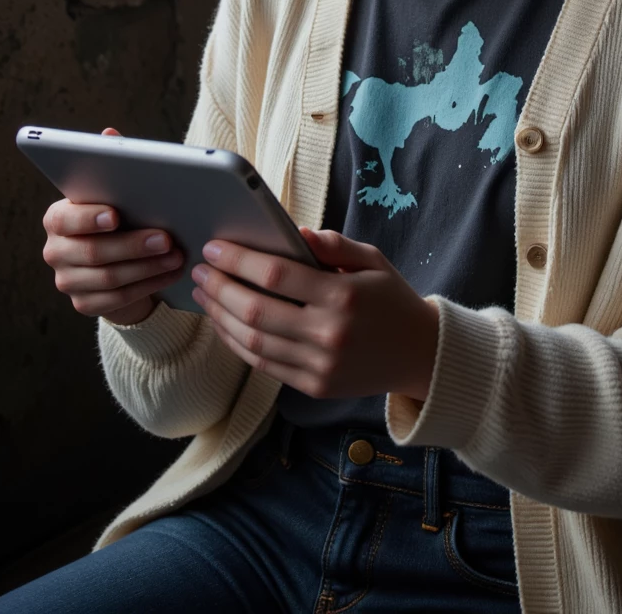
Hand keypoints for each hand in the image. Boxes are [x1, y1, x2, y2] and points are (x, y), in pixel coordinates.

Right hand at [41, 127, 184, 322]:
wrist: (118, 260)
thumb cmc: (120, 215)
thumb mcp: (116, 191)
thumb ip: (111, 162)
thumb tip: (109, 133)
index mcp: (57, 218)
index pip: (65, 220)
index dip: (88, 219)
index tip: (116, 215)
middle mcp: (56, 251)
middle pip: (93, 252)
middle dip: (133, 245)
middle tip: (166, 237)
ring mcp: (68, 281)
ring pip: (109, 278)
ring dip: (147, 267)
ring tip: (176, 255)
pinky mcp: (85, 304)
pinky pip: (118, 299)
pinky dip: (149, 285)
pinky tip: (171, 273)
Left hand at [189, 227, 439, 403]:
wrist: (421, 355)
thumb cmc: (392, 298)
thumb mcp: (372, 259)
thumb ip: (332, 244)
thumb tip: (291, 233)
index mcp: (343, 295)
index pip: (276, 275)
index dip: (239, 261)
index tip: (215, 247)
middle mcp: (329, 333)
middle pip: (256, 311)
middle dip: (220, 288)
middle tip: (199, 270)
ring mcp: (321, 365)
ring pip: (254, 343)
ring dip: (221, 317)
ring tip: (204, 296)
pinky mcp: (315, 387)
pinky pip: (265, 365)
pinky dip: (238, 344)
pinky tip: (226, 323)